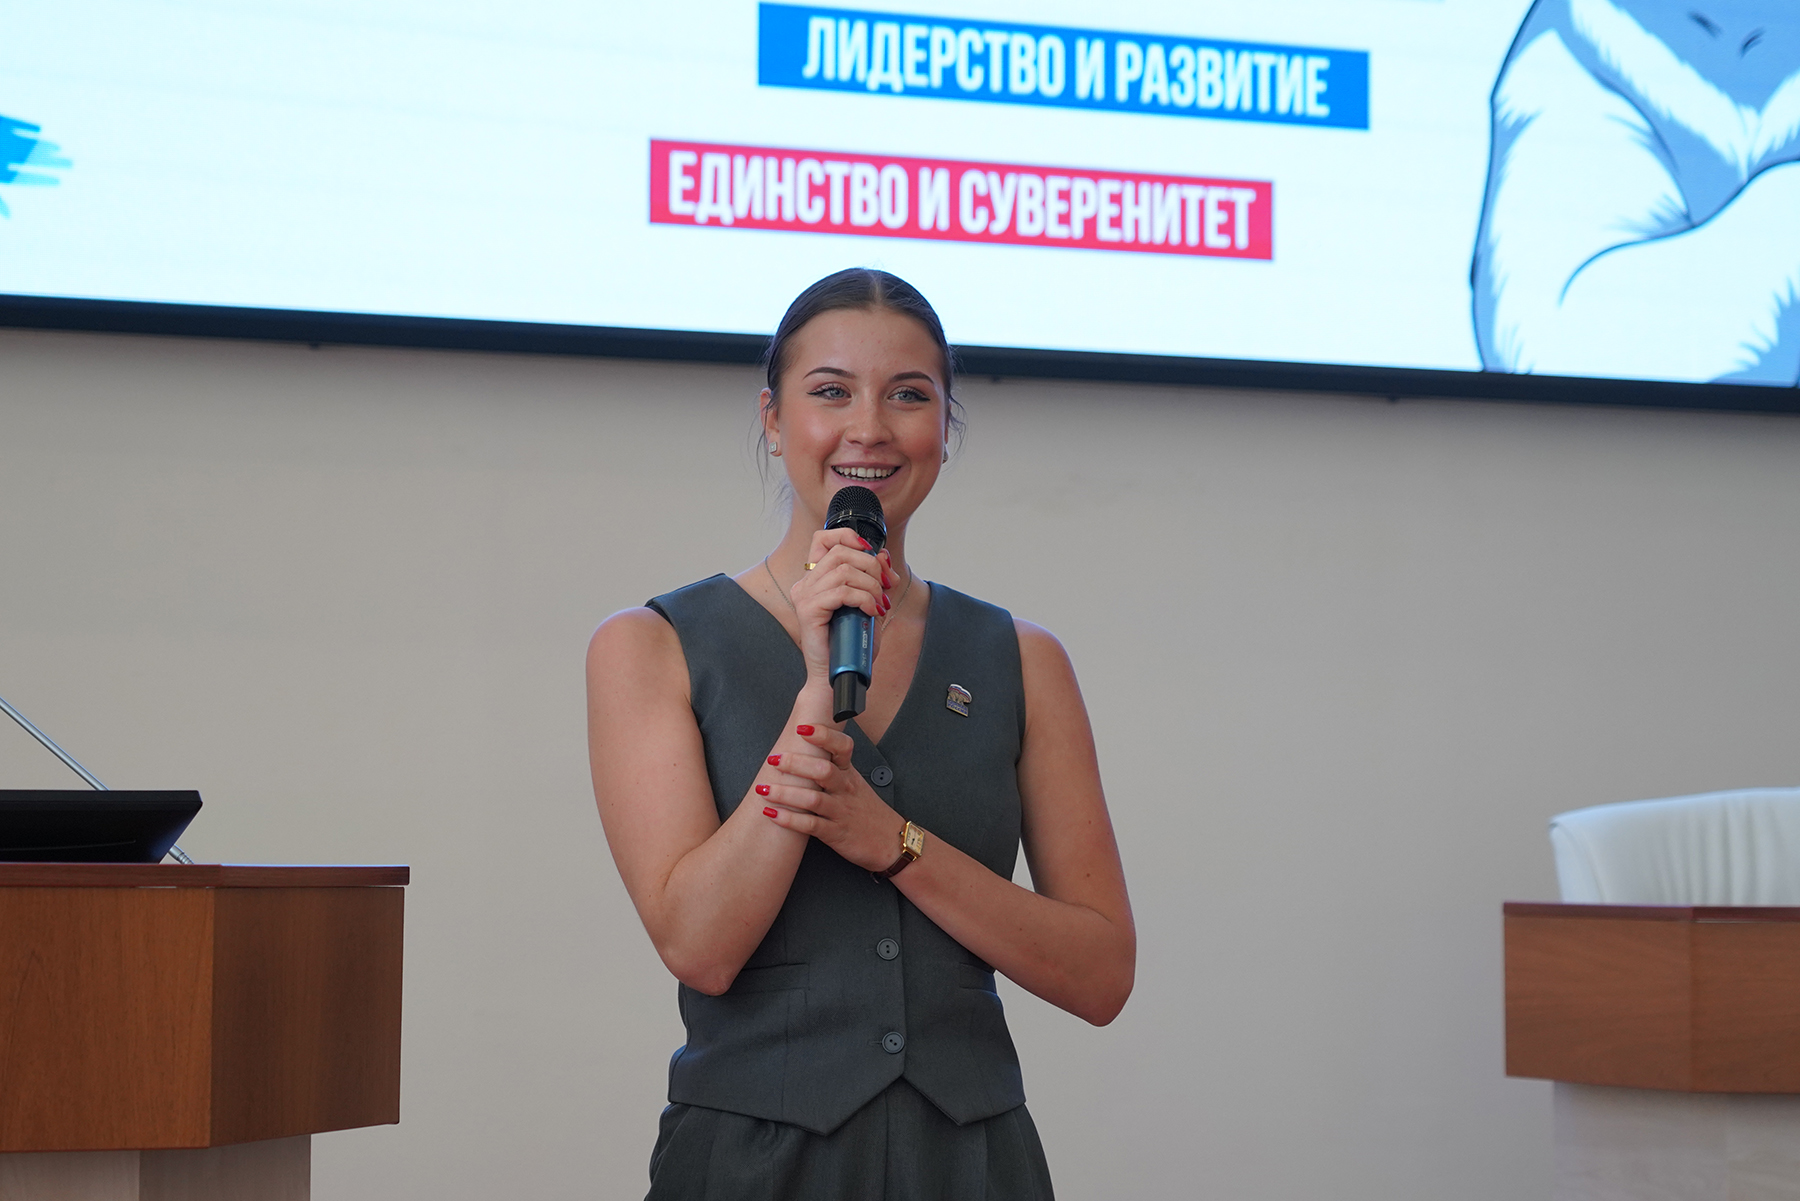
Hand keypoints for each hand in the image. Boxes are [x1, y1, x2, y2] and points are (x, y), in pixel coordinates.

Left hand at [754, 724, 904, 871]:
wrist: (891, 843)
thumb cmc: (866, 811)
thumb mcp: (854, 783)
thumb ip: (832, 766)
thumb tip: (802, 748)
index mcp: (849, 773)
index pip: (842, 747)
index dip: (824, 735)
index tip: (802, 728)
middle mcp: (845, 789)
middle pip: (823, 770)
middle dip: (796, 763)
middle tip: (773, 759)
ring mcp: (840, 812)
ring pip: (813, 799)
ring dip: (785, 793)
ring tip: (763, 789)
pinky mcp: (835, 833)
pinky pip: (811, 825)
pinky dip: (789, 820)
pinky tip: (772, 814)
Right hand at [787, 531, 892, 682]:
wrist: (838, 676)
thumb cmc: (852, 644)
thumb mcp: (870, 604)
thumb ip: (875, 579)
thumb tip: (884, 556)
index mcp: (815, 578)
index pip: (823, 539)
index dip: (849, 536)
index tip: (871, 552)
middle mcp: (806, 584)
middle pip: (841, 553)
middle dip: (872, 566)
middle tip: (886, 587)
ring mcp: (804, 596)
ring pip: (843, 570)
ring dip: (871, 585)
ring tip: (879, 604)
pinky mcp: (809, 611)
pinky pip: (841, 592)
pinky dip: (864, 598)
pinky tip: (872, 611)